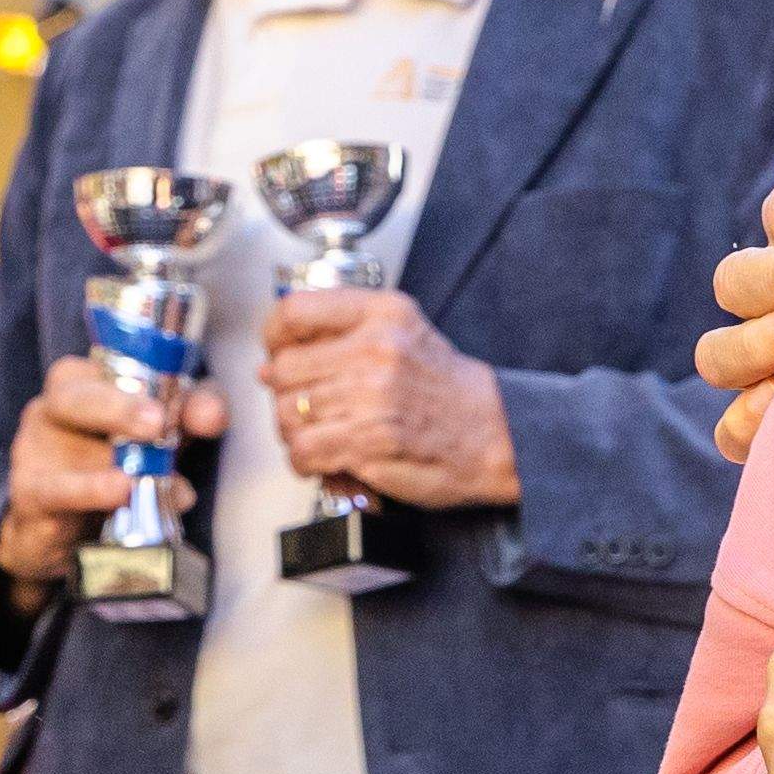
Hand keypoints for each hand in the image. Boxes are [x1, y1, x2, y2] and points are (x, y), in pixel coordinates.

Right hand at [0, 351, 227, 585]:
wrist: (60, 526)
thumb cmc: (116, 463)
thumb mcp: (161, 432)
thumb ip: (192, 413)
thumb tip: (213, 415)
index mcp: (87, 380)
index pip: (121, 365)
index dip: (163, 380)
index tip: (203, 411)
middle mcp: (55, 407)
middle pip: (78, 394)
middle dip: (120, 407)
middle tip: (157, 424)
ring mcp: (35, 449)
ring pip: (70, 448)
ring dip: (114, 465)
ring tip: (139, 478)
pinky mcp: (31, 493)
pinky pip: (57, 490)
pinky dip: (90, 492)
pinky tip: (120, 496)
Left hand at [264, 287, 513, 506]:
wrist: (499, 434)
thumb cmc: (450, 391)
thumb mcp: (405, 334)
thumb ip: (344, 334)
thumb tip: (274, 361)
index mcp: (384, 315)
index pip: (296, 312)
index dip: (273, 336)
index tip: (277, 351)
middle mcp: (377, 350)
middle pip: (285, 370)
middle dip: (287, 395)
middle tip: (306, 406)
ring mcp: (372, 397)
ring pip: (288, 414)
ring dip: (296, 432)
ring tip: (321, 434)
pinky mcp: (369, 441)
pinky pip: (303, 451)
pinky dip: (306, 461)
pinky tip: (327, 457)